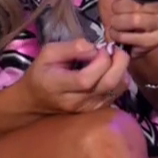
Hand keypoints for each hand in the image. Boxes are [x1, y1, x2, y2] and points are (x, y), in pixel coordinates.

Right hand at [12, 39, 130, 115]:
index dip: (100, 61)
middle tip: (114, 50)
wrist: (36, 100)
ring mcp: (88, 108)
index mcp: (58, 86)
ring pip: (117, 89)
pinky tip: (111, 69)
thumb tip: (95, 48)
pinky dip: (121, 78)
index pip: (86, 79)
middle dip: (118, 62)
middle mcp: (75, 101)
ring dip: (121, 69)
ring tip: (113, 58)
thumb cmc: (42, 73)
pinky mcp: (97, 109)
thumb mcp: (48, 53)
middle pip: (108, 84)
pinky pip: (118, 92)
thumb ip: (72, 48)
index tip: (100, 48)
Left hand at [101, 0, 157, 56]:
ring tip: (116, 23)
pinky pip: (131, 36)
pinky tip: (119, 34)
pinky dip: (118, 35)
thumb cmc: (121, 11)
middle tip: (117, 12)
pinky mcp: (156, 40)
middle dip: (118, 8)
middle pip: (135, 4)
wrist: (126, 37)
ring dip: (117, 23)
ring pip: (134, 20)